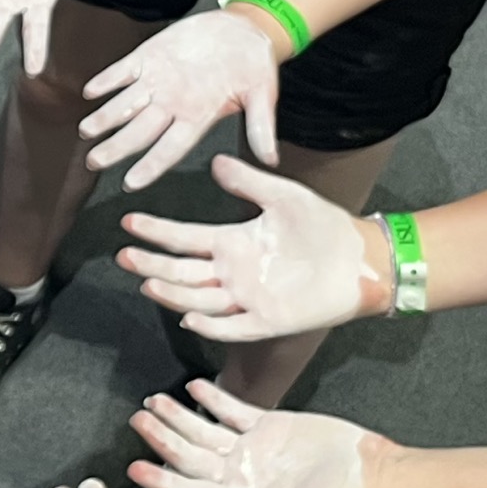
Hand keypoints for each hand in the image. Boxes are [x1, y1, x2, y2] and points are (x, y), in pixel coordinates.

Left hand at [79, 9, 277, 186]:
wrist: (242, 28)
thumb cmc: (254, 64)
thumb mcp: (263, 94)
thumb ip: (261, 125)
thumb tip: (270, 159)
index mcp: (196, 117)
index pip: (169, 149)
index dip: (150, 166)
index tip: (130, 183)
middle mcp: (172, 104)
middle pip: (138, 132)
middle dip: (115, 148)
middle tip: (93, 163)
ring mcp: (158, 81)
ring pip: (125, 104)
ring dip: (105, 117)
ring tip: (85, 130)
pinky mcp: (150, 56)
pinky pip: (123, 71)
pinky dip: (107, 79)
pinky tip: (90, 90)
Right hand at [118, 155, 374, 339]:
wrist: (363, 259)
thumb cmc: (325, 227)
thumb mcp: (284, 196)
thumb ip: (248, 182)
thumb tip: (214, 161)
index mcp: (233, 243)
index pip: (184, 238)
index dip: (157, 231)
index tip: (129, 221)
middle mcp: (233, 273)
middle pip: (182, 271)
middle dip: (151, 263)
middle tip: (123, 255)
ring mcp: (248, 298)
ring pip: (199, 299)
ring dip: (172, 292)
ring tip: (147, 281)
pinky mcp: (268, 320)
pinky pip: (233, 327)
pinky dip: (211, 324)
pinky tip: (190, 316)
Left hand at [126, 380, 373, 487]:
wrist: (374, 473)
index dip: (164, 482)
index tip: (135, 470)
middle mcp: (241, 476)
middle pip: (192, 458)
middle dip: (163, 440)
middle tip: (137, 422)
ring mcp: (252, 451)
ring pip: (206, 432)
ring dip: (180, 417)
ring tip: (153, 401)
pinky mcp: (269, 426)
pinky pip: (233, 411)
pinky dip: (214, 399)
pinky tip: (193, 387)